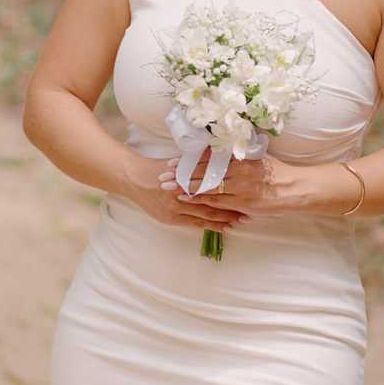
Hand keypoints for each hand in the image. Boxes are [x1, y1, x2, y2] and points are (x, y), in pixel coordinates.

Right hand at [124, 152, 250, 231]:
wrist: (134, 179)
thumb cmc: (158, 168)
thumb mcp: (179, 162)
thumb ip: (197, 164)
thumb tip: (219, 156)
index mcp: (186, 178)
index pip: (213, 185)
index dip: (230, 190)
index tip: (246, 192)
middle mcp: (182, 194)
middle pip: (212, 202)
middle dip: (232, 208)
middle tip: (249, 212)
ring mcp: (177, 208)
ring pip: (206, 215)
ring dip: (225, 219)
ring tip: (241, 222)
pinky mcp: (171, 218)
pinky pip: (196, 224)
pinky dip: (212, 226)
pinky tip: (225, 228)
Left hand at [163, 153, 299, 216]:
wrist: (294, 189)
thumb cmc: (276, 172)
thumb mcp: (258, 155)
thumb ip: (239, 152)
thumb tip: (223, 144)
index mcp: (240, 157)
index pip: (209, 157)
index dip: (190, 159)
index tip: (174, 160)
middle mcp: (237, 170)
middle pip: (203, 171)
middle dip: (182, 173)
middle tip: (163, 174)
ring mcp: (239, 187)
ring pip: (206, 186)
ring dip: (186, 186)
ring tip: (168, 186)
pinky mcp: (241, 202)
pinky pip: (216, 201)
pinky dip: (199, 199)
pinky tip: (186, 198)